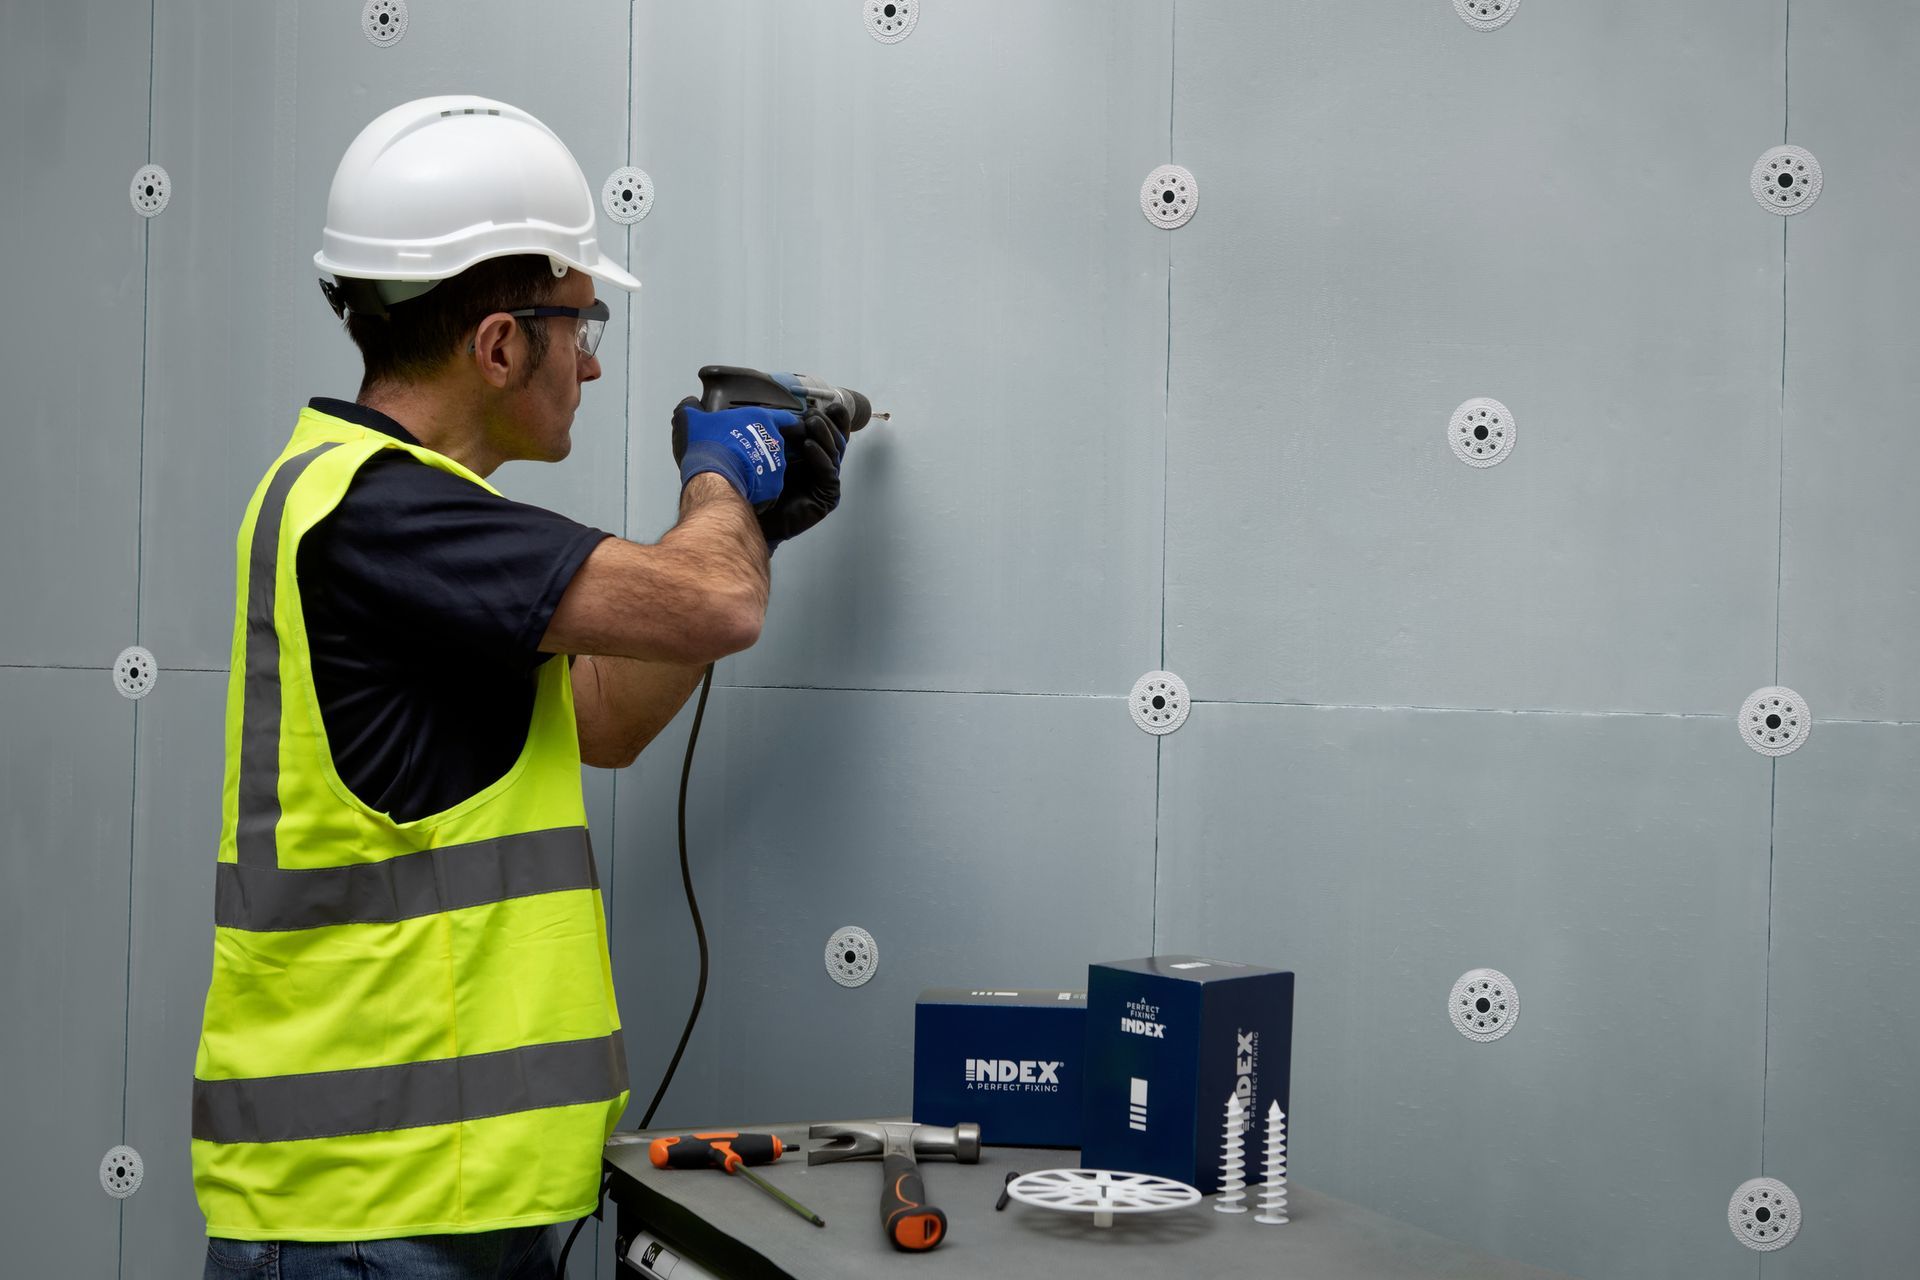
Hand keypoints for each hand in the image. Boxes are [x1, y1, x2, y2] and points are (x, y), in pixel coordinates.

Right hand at [670, 398, 794, 508]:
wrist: (715, 476)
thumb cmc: (710, 446)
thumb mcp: (695, 420)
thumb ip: (693, 409)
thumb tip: (690, 405)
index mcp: (761, 419)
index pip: (783, 416)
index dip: (783, 420)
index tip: (783, 424)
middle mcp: (774, 440)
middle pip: (774, 442)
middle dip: (761, 447)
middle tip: (742, 451)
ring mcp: (777, 463)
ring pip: (772, 464)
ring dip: (760, 466)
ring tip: (740, 470)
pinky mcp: (774, 485)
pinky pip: (768, 484)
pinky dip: (759, 485)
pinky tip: (744, 484)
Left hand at [757, 404, 849, 552]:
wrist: (753, 514)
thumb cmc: (760, 484)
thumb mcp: (773, 451)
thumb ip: (785, 433)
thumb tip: (787, 411)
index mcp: (816, 457)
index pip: (833, 434)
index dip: (836, 420)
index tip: (831, 406)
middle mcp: (825, 469)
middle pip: (838, 442)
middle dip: (827, 425)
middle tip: (812, 415)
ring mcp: (828, 484)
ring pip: (835, 454)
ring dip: (824, 436)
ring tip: (811, 423)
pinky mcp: (828, 498)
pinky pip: (828, 473)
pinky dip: (819, 457)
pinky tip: (808, 446)